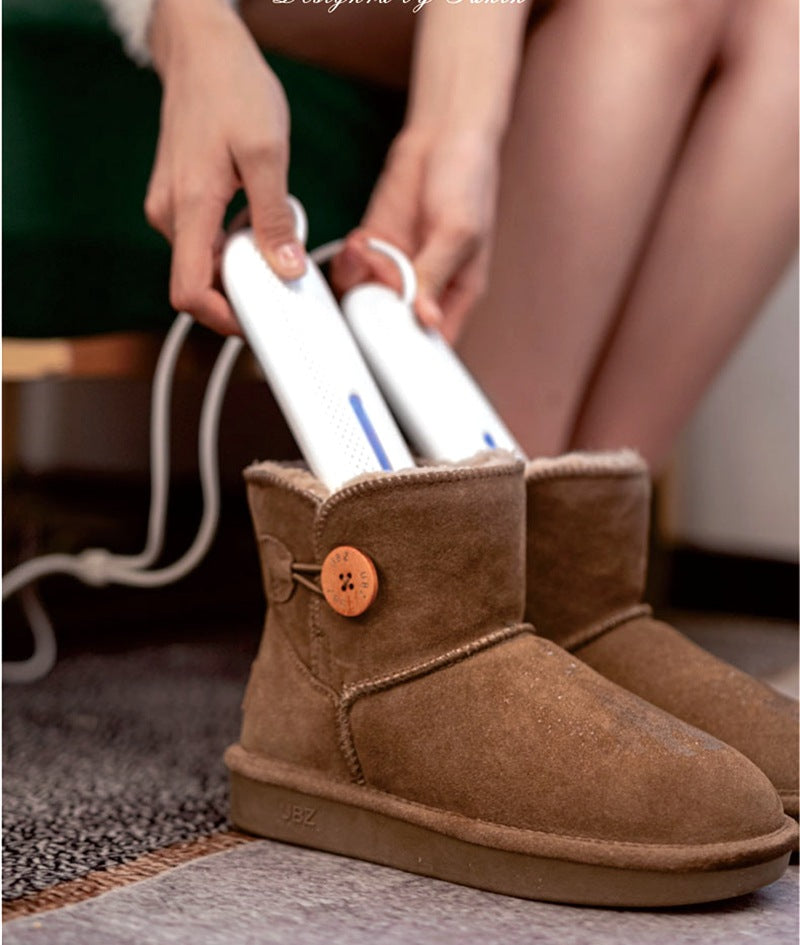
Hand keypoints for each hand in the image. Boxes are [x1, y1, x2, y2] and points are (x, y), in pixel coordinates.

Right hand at [145, 0, 303, 333]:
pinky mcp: (179, 200)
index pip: (189, 292)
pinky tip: (258, 221)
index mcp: (188, 209)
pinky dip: (233, 245)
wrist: (203, 49)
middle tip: (282, 276)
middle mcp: (169, 215)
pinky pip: (205, 241)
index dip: (222, 319)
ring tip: (274, 238)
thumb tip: (285, 268)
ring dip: (241, 265)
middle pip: (199, 283)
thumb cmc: (232, 89)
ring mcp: (170, 207)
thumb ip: (274, 217)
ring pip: (205, 263)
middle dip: (241, 291)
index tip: (257, 323)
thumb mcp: (267, 152)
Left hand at [331, 125, 499, 343]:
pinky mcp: (374, 247)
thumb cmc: (468, 182)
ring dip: (359, 280)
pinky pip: (352, 268)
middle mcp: (424, 288)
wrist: (444, 135)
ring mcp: (397, 268)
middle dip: (375, 312)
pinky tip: (360, 242)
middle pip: (391, 325)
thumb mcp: (459, 232)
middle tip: (373, 287)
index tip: (391, 347)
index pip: (433, 341)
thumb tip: (425, 318)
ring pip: (366, 298)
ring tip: (366, 252)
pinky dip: (350, 260)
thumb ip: (436, 275)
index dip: (412, 352)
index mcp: (455, 294)